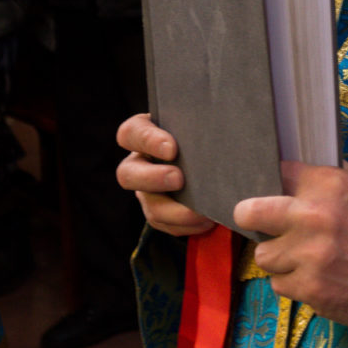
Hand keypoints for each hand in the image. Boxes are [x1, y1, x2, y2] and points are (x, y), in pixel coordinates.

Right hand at [116, 113, 214, 237]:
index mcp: (145, 132)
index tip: (172, 149)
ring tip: (201, 212)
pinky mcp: (159, 212)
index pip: (131, 132)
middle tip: (179, 179)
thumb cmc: (203, 130)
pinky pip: (165, 225)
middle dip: (153, 179)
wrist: (215, 155)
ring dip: (174, 212)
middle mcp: (140, 162)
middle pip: (127, 174)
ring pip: (149, 206)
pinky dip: (185, 225)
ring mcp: (146, 190)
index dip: (148, 141)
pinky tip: (206, 220)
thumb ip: (197, 123)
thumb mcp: (197, 122)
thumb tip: (220, 122)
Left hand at [234, 161, 347, 326]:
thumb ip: (328, 175)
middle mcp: (312, 217)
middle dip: (250, 214)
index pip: (281, 173)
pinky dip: (292, 281)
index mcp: (328, 185)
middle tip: (253, 217)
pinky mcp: (309, 288)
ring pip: (263, 254)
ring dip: (278, 255)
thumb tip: (299, 169)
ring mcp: (308, 255)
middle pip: (250, 211)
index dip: (278, 181)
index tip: (276, 187)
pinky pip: (279, 284)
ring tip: (297, 254)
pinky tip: (311, 276)